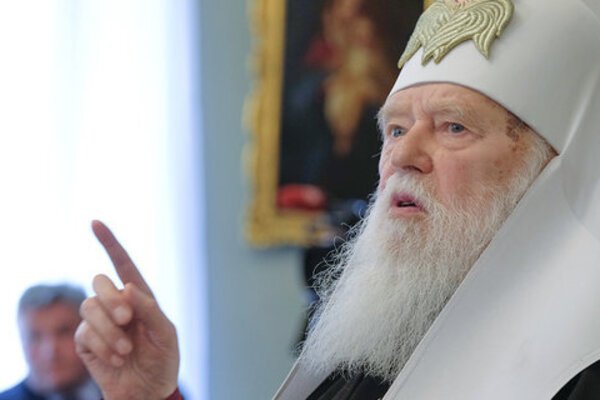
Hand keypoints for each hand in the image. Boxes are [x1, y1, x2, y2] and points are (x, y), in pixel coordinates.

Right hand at [75, 220, 179, 399]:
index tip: (95, 223)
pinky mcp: (86, 341)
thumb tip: (127, 286)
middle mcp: (117, 304)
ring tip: (126, 350)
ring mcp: (100, 322)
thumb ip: (149, 308)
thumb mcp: (166, 333)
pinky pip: (85, 332)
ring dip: (109, 329)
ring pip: (89, 306)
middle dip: (112, 300)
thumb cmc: (163, 360)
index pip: (123, 264)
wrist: (149, 391)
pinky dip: (103, 346)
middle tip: (128, 319)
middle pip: (100, 282)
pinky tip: (117, 358)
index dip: (110, 243)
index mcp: (140, 297)